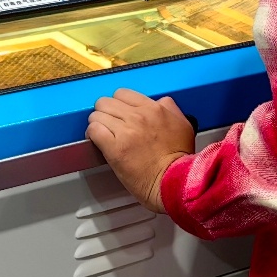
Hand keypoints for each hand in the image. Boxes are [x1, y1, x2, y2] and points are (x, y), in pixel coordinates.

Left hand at [86, 88, 196, 211]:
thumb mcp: (183, 125)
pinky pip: (94, 130)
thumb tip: (159, 102)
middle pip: (106, 102)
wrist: (173, 183)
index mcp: (154, 109)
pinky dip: (92, 134)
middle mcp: (138, 117)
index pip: (123, 93)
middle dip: (105, 112)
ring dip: (97, 124)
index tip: (118, 113)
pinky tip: (97, 141)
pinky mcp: (114, 148)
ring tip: (102, 134)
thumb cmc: (179, 160)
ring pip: (97, 115)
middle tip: (108, 123)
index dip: (118, 104)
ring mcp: (125, 132)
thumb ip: (170, 108)